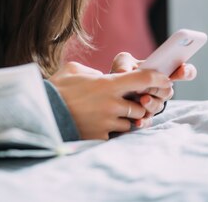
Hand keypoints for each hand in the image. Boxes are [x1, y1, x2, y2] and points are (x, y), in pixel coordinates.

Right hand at [49, 61, 172, 139]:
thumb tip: (103, 77)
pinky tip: (97, 124)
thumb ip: (94, 73)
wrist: (42, 112)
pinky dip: (111, 130)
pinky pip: (114, 134)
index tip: (165, 80)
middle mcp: (112, 104)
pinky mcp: (100, 137)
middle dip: (138, 105)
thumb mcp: (74, 70)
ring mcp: (107, 122)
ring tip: (110, 114)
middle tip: (130, 102)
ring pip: (130, 123)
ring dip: (125, 119)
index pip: (143, 79)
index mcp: (108, 84)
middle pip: (141, 106)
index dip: (158, 79)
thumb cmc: (56, 88)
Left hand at [110, 52, 196, 127]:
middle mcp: (161, 90)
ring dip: (152, 103)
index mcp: (161, 74)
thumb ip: (124, 62)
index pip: (183, 72)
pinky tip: (137, 121)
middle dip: (160, 89)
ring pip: (159, 106)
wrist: (111, 89)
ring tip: (142, 100)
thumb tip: (124, 72)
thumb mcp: (122, 62)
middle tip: (147, 86)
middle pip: (168, 91)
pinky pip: (148, 121)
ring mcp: (154, 104)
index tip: (182, 70)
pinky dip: (143, 121)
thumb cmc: (122, 72)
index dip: (186, 71)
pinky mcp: (144, 116)